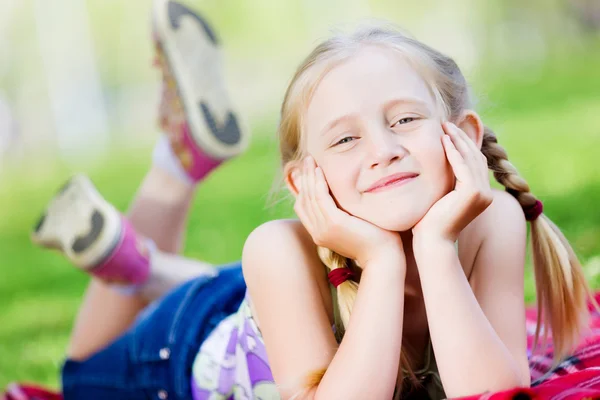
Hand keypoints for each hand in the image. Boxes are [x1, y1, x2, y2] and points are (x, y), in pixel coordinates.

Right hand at [294, 156, 403, 267]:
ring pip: (310, 196)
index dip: (303, 188)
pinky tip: (320, 170)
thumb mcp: (352, 226)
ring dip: (309, 176)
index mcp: (320, 234)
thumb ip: (342, 214)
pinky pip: (321, 198)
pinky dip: (318, 182)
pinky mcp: (334, 223)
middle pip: (303, 200)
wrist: (384, 257)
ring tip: (311, 160)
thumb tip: (341, 197)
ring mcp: (324, 229)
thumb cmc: (374, 240)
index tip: (309, 171)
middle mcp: (318, 232)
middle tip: (307, 160)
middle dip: (304, 178)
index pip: (302, 207)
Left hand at [412, 122, 492, 243]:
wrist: (431, 242)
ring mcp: (482, 194)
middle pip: (475, 157)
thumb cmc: (429, 223)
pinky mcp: (472, 193)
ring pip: (470, 158)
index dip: (464, 144)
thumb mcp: (441, 196)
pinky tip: (443, 140)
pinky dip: (453, 151)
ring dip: (457, 140)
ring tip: (445, 126)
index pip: (475, 162)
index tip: (450, 130)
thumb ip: (446, 181)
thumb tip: (438, 165)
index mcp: (481, 195)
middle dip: (461, 137)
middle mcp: (486, 194)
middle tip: (447, 123)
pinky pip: (462, 166)